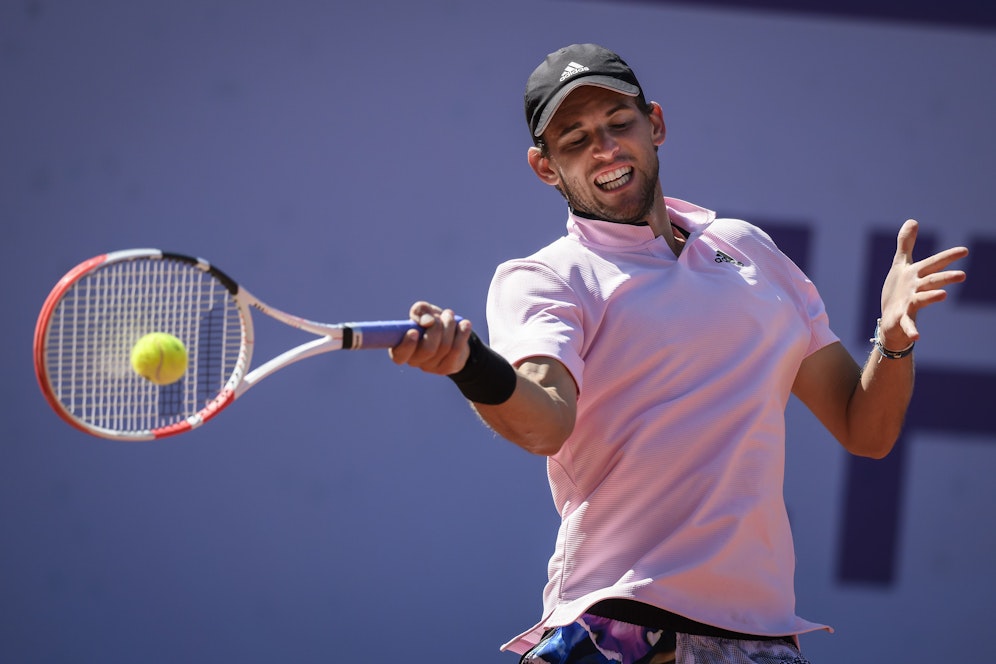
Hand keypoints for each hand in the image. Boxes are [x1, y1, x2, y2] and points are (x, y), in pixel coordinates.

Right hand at [388, 301, 472, 374]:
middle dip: (438, 327)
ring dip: (450, 326)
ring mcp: (431, 367)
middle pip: (428, 349)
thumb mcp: (424, 312)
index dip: (406, 345)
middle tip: (444, 314)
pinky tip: (465, 325)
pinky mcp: (447, 368)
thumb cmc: (431, 323)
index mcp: (402, 348)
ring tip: (450, 315)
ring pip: (444, 347)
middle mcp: (414, 361)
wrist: (452, 335)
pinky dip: (462, 333)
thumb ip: (420, 311)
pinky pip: (457, 350)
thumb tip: (427, 321)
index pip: (399, 355)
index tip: (414, 331)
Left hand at [879, 219, 968, 348]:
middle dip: (945, 277)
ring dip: (931, 297)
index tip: (965, 250)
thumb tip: (912, 220)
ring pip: (922, 300)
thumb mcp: (901, 265)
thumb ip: (907, 244)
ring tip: (942, 294)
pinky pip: (907, 324)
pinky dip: (912, 329)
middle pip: (931, 281)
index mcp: (916, 275)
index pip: (933, 263)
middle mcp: (916, 290)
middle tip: (962, 275)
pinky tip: (917, 336)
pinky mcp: (901, 319)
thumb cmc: (899, 291)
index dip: (947, 257)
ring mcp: (910, 305)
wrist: (891, 319)